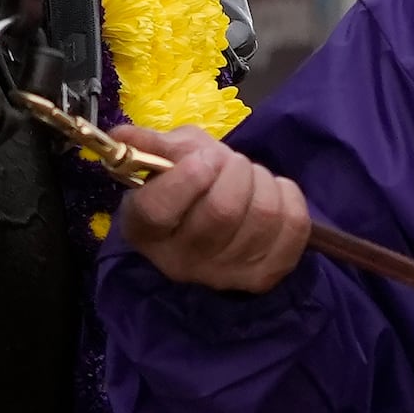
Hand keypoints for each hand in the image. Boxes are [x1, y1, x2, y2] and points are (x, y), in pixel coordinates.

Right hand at [114, 124, 310, 293]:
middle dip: (234, 169)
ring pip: (261, 215)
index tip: (204, 157)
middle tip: (229, 160)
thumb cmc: (184, 184)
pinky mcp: (263, 276)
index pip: (160, 210)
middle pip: (221, 210)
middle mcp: (180, 262)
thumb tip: (120, 136)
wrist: (214, 219)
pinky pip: (293, 227)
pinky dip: (288, 196)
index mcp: (145, 229)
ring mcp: (224, 275)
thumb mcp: (164, 157)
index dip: (187, 178)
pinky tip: (272, 192)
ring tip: (249, 175)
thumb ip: (147, 143)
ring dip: (261, 179)